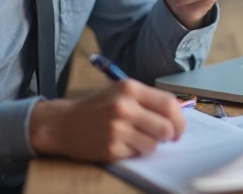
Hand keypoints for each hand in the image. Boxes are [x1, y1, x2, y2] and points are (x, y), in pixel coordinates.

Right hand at [28, 79, 185, 161]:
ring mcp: (116, 128)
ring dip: (150, 144)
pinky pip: (137, 154)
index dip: (179, 119)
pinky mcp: (110, 147)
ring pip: (153, 144)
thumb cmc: (97, 107)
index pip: (169, 104)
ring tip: (136, 138)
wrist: (63, 123)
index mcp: (129, 88)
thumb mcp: (121, 93)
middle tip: (164, 138)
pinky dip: (134, 151)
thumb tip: (178, 115)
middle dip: (169, 136)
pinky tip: (121, 143)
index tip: (178, 128)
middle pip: (166, 127)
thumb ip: (148, 100)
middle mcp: (124, 106)